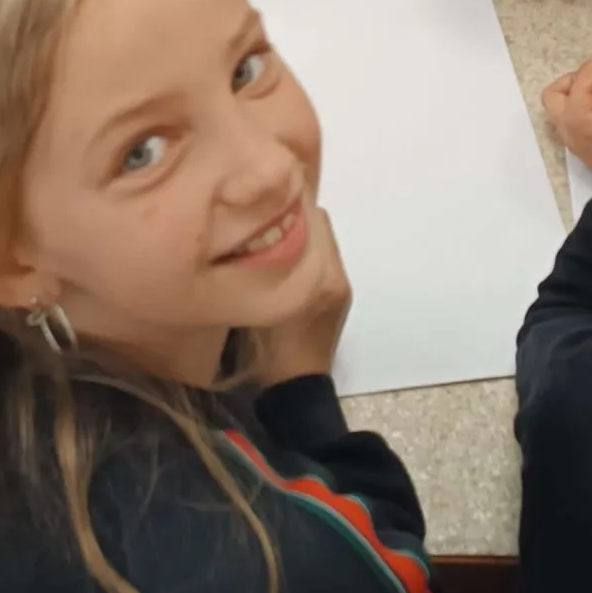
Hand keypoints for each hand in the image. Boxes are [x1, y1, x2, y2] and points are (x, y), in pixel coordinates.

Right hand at [257, 206, 352, 382]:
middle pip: (318, 221)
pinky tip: (287, 263)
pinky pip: (327, 256)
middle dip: (293, 214)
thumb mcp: (252, 304)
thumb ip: (257, 263)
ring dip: (301, 232)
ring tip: (273, 240)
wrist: (297, 390)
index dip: (286, 203)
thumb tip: (249, 227)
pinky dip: (310, 250)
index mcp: (316, 275)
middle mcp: (336, 274)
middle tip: (262, 218)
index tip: (260, 201)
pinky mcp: (342, 293)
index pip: (310, 215)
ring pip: (322, 237)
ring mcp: (342, 283)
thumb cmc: (267, 352)